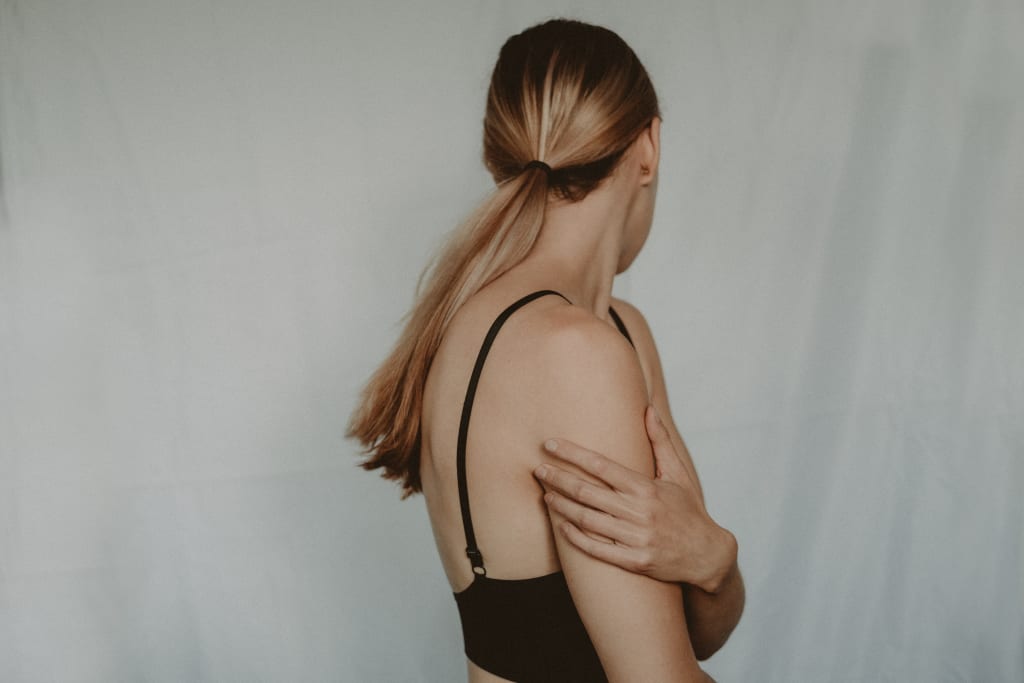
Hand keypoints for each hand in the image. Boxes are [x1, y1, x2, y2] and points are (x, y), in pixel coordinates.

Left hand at [534, 405, 736, 592]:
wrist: (708, 555)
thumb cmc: (689, 510)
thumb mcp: (678, 474)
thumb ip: (660, 442)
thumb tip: (648, 409)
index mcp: (647, 488)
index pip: (601, 465)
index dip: (572, 454)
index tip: (550, 445)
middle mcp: (640, 512)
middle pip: (587, 492)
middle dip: (558, 479)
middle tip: (538, 469)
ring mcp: (637, 539)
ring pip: (588, 520)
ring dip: (562, 507)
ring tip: (545, 495)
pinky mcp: (635, 562)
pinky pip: (598, 550)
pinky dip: (576, 538)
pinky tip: (561, 526)